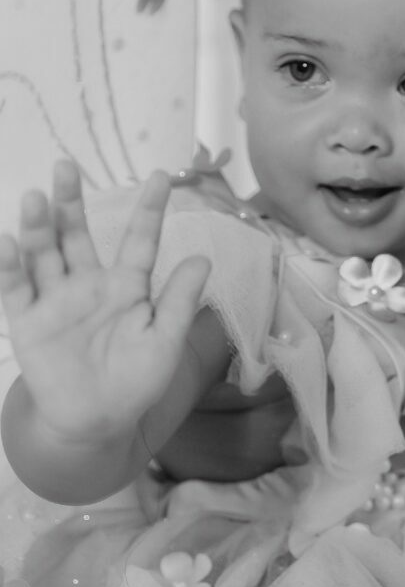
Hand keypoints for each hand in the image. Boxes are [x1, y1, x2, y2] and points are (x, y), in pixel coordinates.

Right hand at [0, 162, 208, 447]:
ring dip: (37, 225)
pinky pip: (15, 289)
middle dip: (70, 201)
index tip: (162, 177)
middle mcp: (87, 285)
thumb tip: (203, 258)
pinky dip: (8, 266)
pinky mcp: (27, 320)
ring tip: (35, 196)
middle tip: (66, 165)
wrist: (97, 422)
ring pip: (43, 254)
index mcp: (126, 287)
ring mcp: (54, 300)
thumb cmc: (135, 381)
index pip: (138, 241)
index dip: (148, 211)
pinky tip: (7, 241)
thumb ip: (179, 300)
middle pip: (76, 235)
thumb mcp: (165, 341)